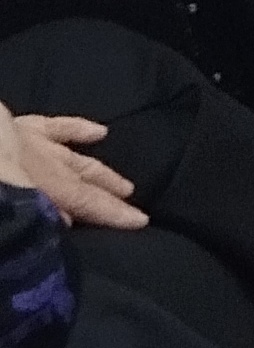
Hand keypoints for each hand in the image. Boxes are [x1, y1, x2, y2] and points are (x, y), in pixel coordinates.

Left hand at [0, 106, 145, 229]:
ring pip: (75, 160)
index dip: (115, 211)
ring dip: (100, 174)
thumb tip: (67, 218)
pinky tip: (99, 132)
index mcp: (44, 179)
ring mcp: (36, 143)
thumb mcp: (17, 195)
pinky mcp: (23, 129)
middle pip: (83, 182)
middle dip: (109, 198)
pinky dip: (78, 129)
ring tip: (125, 187)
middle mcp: (46, 162)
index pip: (86, 198)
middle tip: (136, 214)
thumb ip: (40, 208)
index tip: (143, 221)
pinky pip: (56, 127)